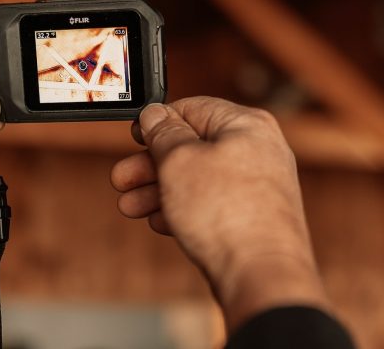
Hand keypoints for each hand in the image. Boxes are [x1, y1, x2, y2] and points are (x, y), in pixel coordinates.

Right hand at [110, 96, 327, 329]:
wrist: (262, 274)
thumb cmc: (227, 212)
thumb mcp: (179, 161)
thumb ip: (163, 133)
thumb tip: (155, 114)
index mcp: (247, 124)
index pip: (193, 108)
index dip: (158, 122)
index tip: (134, 136)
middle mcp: (258, 150)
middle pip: (194, 147)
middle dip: (151, 164)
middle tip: (122, 178)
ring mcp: (259, 186)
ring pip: (199, 179)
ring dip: (160, 191)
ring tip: (130, 207)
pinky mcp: (254, 217)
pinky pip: (212, 204)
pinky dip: (184, 209)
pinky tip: (161, 222)